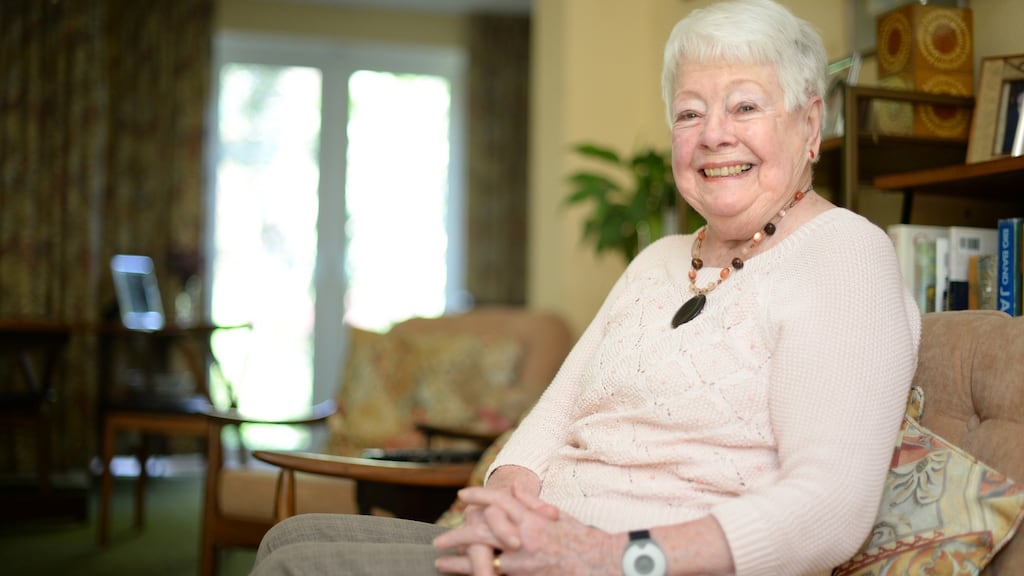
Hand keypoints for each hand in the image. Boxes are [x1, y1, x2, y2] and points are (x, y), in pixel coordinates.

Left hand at [434, 484, 616, 575]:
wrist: (600, 562)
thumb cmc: (581, 538)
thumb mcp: (558, 515)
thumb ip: (533, 503)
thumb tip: (512, 490)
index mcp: (532, 517)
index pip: (499, 501)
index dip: (479, 497)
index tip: (462, 494)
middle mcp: (523, 536)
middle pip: (482, 531)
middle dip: (458, 535)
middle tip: (439, 540)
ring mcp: (522, 559)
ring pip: (482, 557)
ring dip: (459, 561)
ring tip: (441, 562)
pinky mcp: (524, 575)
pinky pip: (495, 574)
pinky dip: (479, 574)